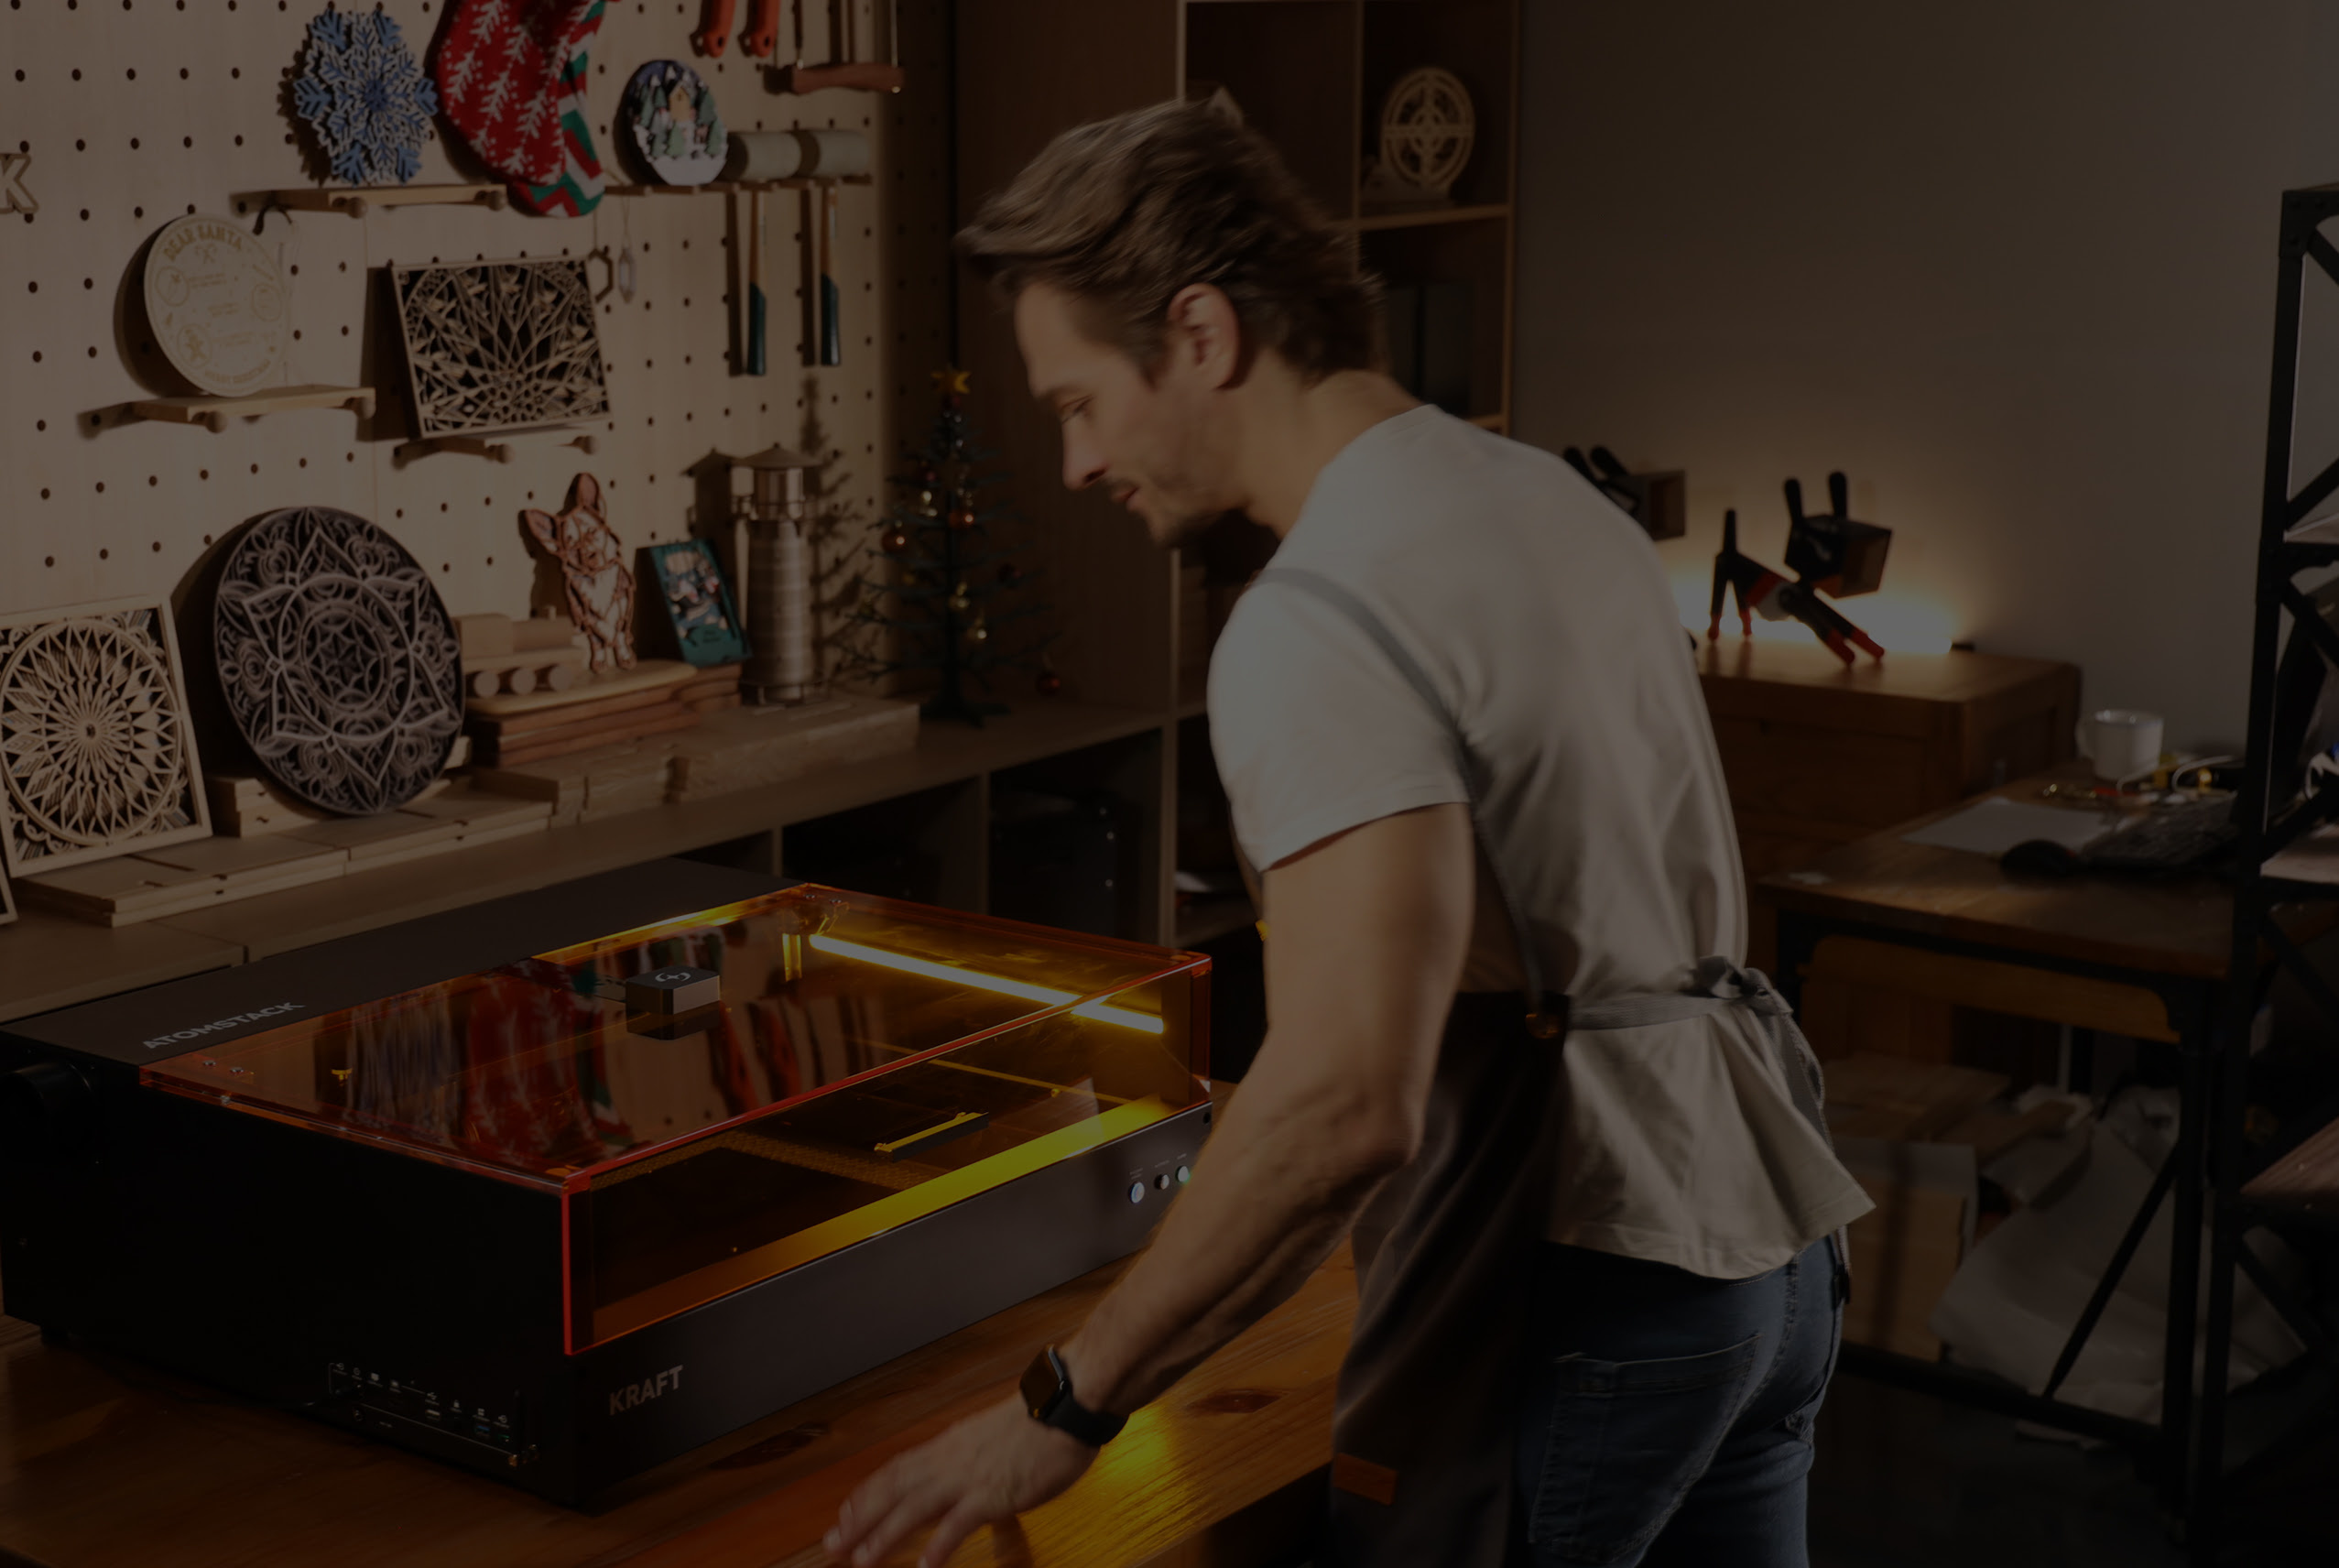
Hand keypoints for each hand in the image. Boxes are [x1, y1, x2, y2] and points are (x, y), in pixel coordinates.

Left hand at [824, 1392, 1096, 1566]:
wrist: (1065, 1405)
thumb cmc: (1037, 1421)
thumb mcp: (989, 1436)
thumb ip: (968, 1457)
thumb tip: (956, 1477)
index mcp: (948, 1444)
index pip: (895, 1470)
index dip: (866, 1494)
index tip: (844, 1516)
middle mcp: (950, 1459)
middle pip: (893, 1489)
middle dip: (860, 1518)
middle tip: (833, 1545)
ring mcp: (970, 1476)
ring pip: (914, 1507)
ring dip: (885, 1534)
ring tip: (863, 1561)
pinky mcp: (995, 1493)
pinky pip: (960, 1522)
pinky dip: (940, 1545)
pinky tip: (925, 1566)